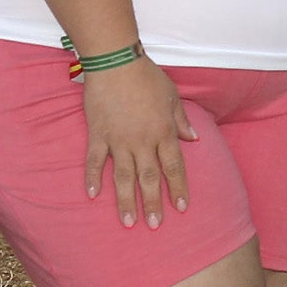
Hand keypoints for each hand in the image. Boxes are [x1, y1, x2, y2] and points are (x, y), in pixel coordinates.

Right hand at [81, 55, 200, 227]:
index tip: (181, 207)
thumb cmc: (147, 76)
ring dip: (126, 200)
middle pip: (149, 178)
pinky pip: (94, 161)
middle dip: (153, 203)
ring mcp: (118, 140)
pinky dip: (92, 177)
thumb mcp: (172, 96)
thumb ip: (181, 120)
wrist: (116, 61)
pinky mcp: (97, 134)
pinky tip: (92, 195)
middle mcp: (142, 141)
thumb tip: (194, 138)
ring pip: (123, 177)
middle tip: (154, 225)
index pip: (174, 166)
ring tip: (129, 221)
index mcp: (163, 132)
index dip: (178, 188)